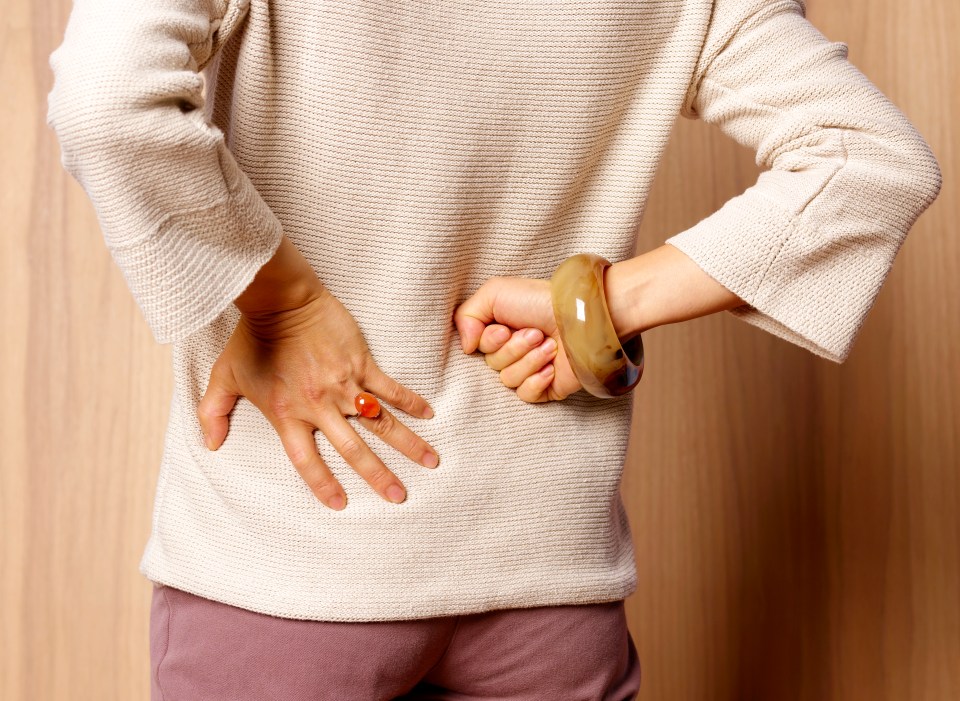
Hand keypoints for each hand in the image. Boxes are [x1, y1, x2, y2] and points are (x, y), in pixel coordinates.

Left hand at [196, 287, 438, 510]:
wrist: (279, 300)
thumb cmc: (251, 338)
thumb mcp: (224, 377)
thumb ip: (213, 413)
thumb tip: (210, 444)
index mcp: (288, 415)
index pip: (307, 461)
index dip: (323, 485)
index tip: (340, 505)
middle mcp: (320, 406)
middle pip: (354, 450)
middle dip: (380, 477)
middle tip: (400, 497)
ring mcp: (344, 384)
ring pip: (382, 423)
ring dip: (408, 444)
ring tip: (431, 462)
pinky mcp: (361, 362)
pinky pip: (390, 388)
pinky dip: (410, 401)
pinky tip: (429, 414)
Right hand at [452, 277, 582, 402]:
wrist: (581, 317)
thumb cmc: (540, 301)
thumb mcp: (494, 292)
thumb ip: (466, 315)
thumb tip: (466, 347)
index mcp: (499, 329)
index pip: (477, 348)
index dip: (490, 341)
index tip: (506, 328)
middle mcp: (512, 350)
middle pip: (492, 365)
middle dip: (514, 349)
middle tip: (535, 334)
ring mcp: (530, 369)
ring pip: (508, 380)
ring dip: (529, 361)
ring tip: (550, 345)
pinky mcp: (547, 387)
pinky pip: (526, 395)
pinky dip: (537, 381)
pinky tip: (551, 368)